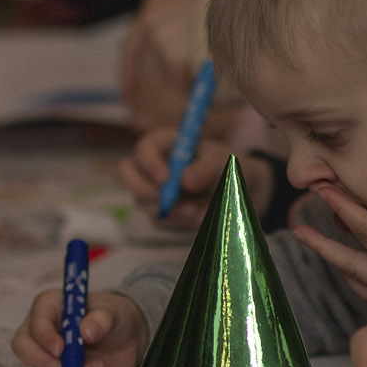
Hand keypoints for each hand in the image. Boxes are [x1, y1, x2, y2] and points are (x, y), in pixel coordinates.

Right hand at [11, 290, 148, 366]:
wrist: (127, 339)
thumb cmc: (114, 316)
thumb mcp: (113, 312)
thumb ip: (101, 320)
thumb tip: (86, 332)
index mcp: (51, 305)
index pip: (37, 319)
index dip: (44, 335)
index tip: (60, 350)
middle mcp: (42, 328)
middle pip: (22, 345)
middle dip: (39, 360)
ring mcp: (47, 351)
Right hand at [113, 124, 267, 233]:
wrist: (241, 189)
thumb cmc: (225, 165)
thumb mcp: (221, 162)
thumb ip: (205, 169)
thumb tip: (185, 181)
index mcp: (164, 144)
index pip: (144, 148)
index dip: (148, 162)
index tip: (165, 179)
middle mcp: (152, 166)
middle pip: (126, 173)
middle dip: (141, 189)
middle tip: (163, 202)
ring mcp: (153, 190)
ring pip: (144, 202)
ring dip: (167, 210)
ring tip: (195, 212)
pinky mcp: (161, 211)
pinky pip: (161, 219)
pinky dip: (179, 221)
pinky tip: (198, 217)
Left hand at [117, 0, 215, 129]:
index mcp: (151, 6)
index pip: (129, 48)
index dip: (128, 73)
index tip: (126, 97)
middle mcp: (150, 18)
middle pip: (155, 64)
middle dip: (170, 76)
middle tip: (180, 91)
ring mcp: (160, 35)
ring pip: (171, 73)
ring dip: (188, 77)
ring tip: (212, 65)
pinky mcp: (173, 52)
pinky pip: (181, 80)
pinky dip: (195, 83)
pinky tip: (212, 71)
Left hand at [292, 184, 366, 314]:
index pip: (366, 227)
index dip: (343, 206)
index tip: (321, 189)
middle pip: (347, 257)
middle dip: (320, 242)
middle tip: (297, 229)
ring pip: (353, 276)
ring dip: (333, 260)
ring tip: (317, 245)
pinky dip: (354, 279)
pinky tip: (349, 274)